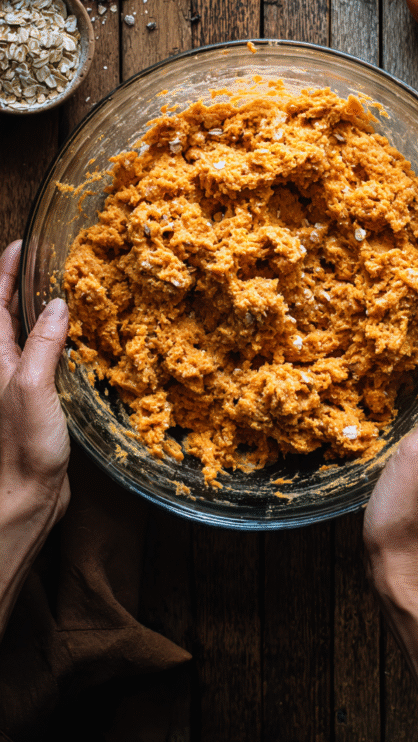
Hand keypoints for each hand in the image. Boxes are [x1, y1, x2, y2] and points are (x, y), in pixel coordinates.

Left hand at [0, 240, 70, 636]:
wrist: (25, 497)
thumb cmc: (22, 446)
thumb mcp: (32, 386)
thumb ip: (44, 344)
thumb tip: (58, 305)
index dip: (6, 270)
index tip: (22, 243)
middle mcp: (4, 366)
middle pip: (10, 314)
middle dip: (25, 284)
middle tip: (50, 260)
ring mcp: (21, 382)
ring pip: (32, 335)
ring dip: (46, 311)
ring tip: (71, 289)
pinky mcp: (41, 399)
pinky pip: (51, 357)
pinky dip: (64, 340)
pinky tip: (86, 338)